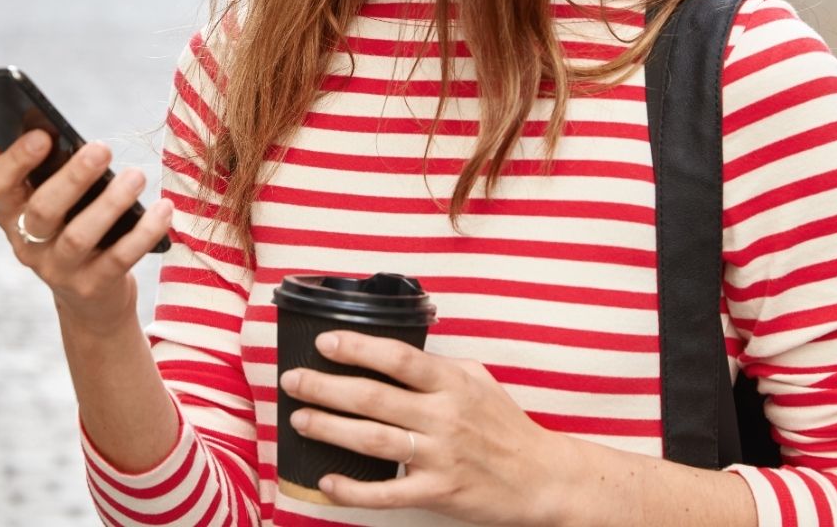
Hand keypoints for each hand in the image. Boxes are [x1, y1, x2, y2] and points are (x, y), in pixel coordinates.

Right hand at [0, 132, 174, 336]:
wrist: (90, 299)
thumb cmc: (70, 228)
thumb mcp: (46, 202)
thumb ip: (35, 170)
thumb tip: (19, 127)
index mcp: (11, 213)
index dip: (17, 159)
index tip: (44, 134)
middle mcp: (28, 243)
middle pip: (43, 210)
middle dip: (72, 178)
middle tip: (102, 148)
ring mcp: (59, 270)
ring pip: (79, 236)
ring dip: (111, 203)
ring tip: (137, 176)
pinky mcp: (93, 287)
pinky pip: (119, 259)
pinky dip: (144, 232)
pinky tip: (163, 208)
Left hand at [280, 331, 579, 525]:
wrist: (543, 478)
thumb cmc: (507, 426)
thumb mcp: (479, 382)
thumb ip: (439, 368)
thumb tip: (392, 353)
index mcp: (452, 384)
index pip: (399, 358)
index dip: (358, 348)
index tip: (325, 343)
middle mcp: (444, 417)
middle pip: (374, 397)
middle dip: (326, 387)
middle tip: (293, 380)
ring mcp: (440, 457)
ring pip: (374, 441)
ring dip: (330, 429)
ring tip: (300, 420)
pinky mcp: (438, 493)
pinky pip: (388, 492)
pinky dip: (354, 489)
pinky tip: (327, 481)